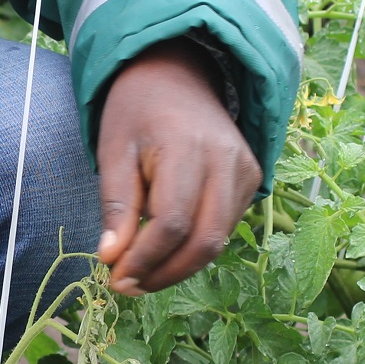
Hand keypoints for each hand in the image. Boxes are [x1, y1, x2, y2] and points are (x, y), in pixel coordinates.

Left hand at [96, 40, 261, 294]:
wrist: (176, 76)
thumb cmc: (136, 112)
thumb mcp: (112, 152)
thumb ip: (115, 206)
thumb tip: (111, 258)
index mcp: (187, 147)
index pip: (171, 222)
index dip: (144, 259)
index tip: (115, 278)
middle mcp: (226, 160)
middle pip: (204, 240)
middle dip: (164, 273)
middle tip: (128, 286)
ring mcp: (246, 170)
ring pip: (218, 240)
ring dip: (179, 266)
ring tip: (141, 272)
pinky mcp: (252, 179)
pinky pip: (225, 226)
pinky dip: (195, 246)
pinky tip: (165, 246)